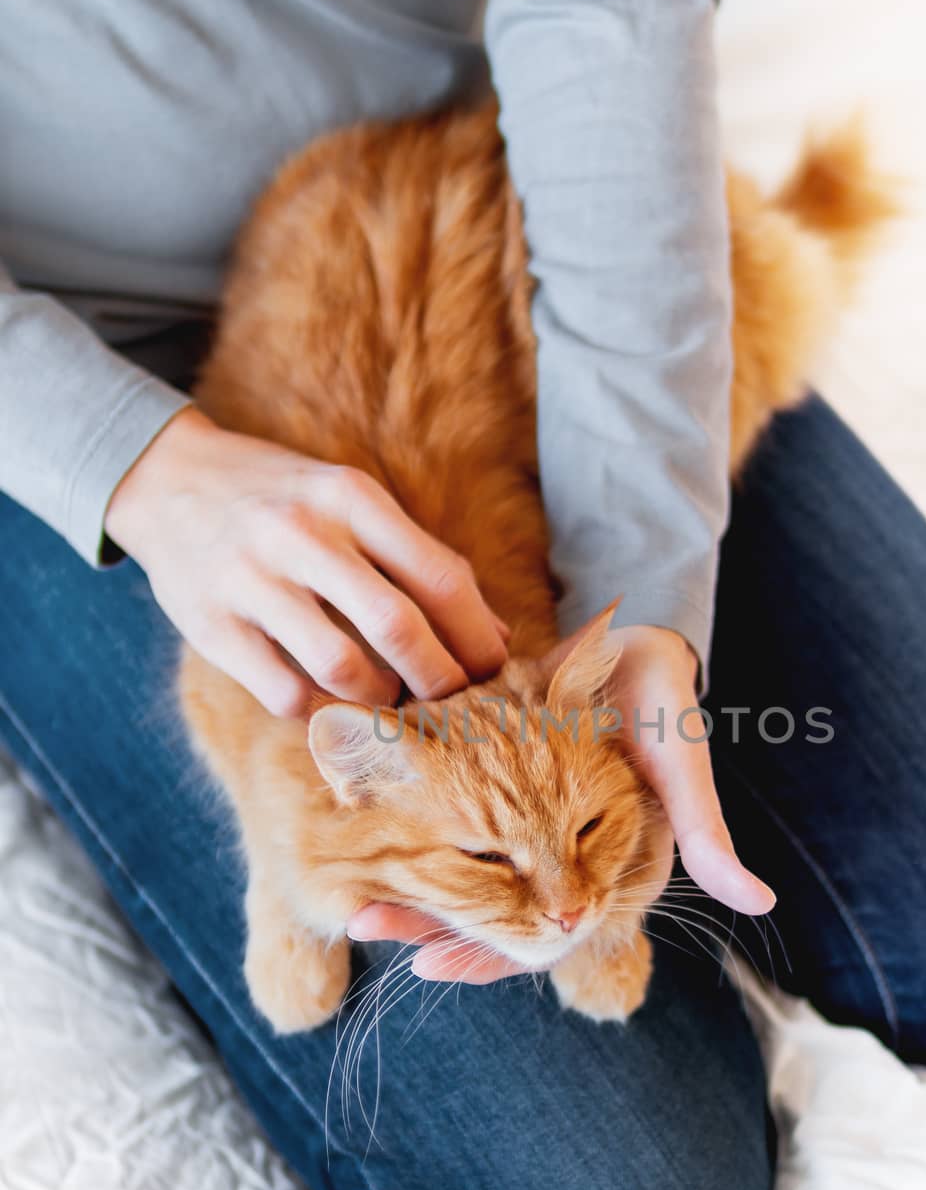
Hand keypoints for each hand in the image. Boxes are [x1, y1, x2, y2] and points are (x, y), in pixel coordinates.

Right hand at [106, 407, 508, 715]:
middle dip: (441, 678)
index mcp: (351, 497)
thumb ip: (421, 562)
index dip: (478, 636)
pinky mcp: (212, 625)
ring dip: (381, 697)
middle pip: (398, 626)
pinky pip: (283, 693)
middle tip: (454, 701)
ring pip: (341, 667)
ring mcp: (252, 580)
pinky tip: (333, 703)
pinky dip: (321, 711)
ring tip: (390, 696)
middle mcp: (302, 534)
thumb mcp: (351, 504)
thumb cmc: (282, 498)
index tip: (494, 670)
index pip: (441, 578)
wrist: (164, 478)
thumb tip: (497, 635)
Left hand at [351, 623, 774, 980]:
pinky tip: (367, 839)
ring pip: (467, 883)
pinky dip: (416, 842)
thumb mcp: (681, 761)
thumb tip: (758, 902)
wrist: (631, 643)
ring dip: (413, 893)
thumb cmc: (662, 703)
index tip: (429, 965)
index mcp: (606, 874)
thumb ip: (705, 830)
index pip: (545, 936)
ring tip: (355, 901)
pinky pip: (456, 837)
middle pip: (492, 917)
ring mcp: (531, 835)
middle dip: (431, 926)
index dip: (491, 955)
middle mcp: (564, 864)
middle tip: (364, 924)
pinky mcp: (502, 801)